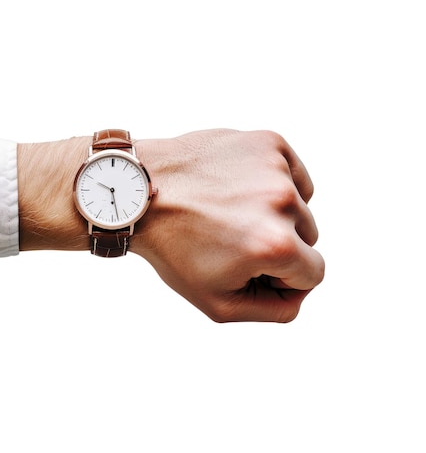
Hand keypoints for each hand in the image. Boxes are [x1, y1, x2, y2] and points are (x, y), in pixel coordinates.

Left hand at [132, 129, 324, 321]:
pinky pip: (292, 174)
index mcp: (274, 244)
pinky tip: (238, 189)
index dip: (282, 277)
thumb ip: (273, 310)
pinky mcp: (267, 142)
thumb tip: (300, 293)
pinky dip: (274, 184)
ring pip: (299, 204)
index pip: (313, 273)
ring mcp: (274, 166)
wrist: (140, 192)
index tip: (248, 266)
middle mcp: (281, 201)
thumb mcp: (217, 302)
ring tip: (227, 211)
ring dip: (272, 213)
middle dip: (277, 243)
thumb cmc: (173, 247)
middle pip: (308, 237)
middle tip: (230, 236)